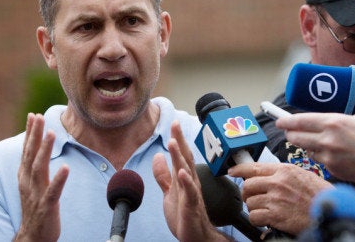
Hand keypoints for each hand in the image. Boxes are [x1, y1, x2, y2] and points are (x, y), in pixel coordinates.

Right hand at [15, 113, 68, 241]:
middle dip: (35, 135)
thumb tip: (35, 145)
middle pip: (31, 155)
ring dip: (45, 150)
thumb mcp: (31, 184)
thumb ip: (33, 165)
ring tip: (51, 134)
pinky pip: (53, 192)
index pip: (26, 151)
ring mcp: (36, 195)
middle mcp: (28, 183)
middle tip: (39, 117)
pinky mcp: (46, 207)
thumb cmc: (35, 207)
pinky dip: (58, 179)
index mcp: (24, 176)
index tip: (34, 115)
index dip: (30, 133)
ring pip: (39, 169)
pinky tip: (65, 167)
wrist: (32, 236)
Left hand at [153, 121, 228, 241]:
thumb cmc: (185, 215)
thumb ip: (163, 175)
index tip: (174, 123)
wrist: (196, 237)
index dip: (178, 139)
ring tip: (174, 142)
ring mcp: (192, 194)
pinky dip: (186, 182)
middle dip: (180, 141)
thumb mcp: (169, 192)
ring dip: (180, 157)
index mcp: (184, 178)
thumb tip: (158, 156)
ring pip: (187, 172)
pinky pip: (190, 193)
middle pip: (185, 158)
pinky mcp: (192, 207)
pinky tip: (181, 173)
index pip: (181, 155)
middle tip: (175, 124)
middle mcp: (190, 183)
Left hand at [228, 163, 331, 234]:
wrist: (334, 212)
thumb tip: (267, 176)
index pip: (254, 167)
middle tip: (254, 198)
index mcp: (285, 170)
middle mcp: (278, 182)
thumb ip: (284, 174)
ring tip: (266, 210)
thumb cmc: (322, 196)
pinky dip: (258, 220)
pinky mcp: (275, 215)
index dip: (239, 169)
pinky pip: (254, 216)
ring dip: (255, 208)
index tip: (232, 171)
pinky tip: (267, 219)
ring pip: (249, 202)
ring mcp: (276, 199)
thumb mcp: (303, 176)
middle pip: (247, 185)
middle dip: (248, 193)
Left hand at [277, 113, 354, 190]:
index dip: (286, 121)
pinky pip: (320, 161)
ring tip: (321, 143)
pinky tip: (335, 155)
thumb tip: (322, 124)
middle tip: (290, 133)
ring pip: (307, 149)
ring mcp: (329, 155)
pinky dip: (323, 157)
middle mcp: (327, 138)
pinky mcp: (332, 169)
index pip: (300, 121)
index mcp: (333, 122)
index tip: (279, 121)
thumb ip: (336, 122)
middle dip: (291, 134)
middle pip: (297, 137)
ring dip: (309, 146)